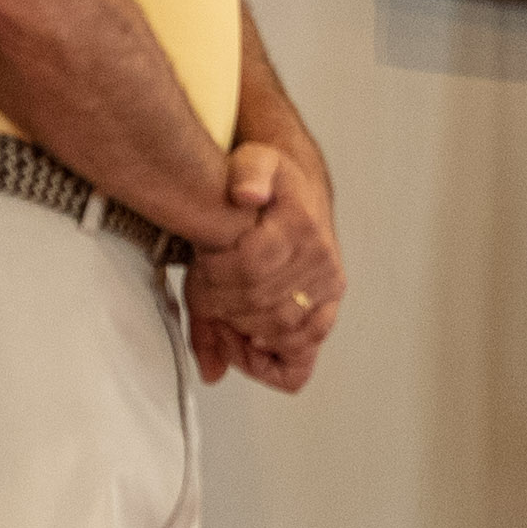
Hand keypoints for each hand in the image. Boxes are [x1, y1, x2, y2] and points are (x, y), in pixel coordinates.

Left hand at [186, 138, 340, 392]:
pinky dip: (268, 365)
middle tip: (203, 302)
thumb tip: (247, 195)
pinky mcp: (326, 313)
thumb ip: (248, 172)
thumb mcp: (253, 162)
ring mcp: (327, 291)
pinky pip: (299, 361)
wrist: (301, 194)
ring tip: (220, 321)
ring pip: (277, 336)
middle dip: (221, 308)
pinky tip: (247, 346)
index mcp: (302, 225)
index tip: (199, 273)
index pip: (251, 267)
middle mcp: (321, 261)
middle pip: (259, 305)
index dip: (215, 278)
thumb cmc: (270, 187)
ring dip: (239, 336)